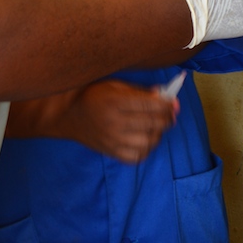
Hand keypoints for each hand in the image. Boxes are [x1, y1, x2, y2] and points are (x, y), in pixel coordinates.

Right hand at [59, 79, 176, 162]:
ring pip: (148, 142)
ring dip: (158, 134)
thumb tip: (163, 96)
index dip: (167, 105)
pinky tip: (146, 139)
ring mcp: (112, 140)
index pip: (150, 105)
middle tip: (171, 114)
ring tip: (158, 126)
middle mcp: (114, 122)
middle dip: (167, 118)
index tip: (174, 102)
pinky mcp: (110, 152)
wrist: (69, 115)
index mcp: (116, 101)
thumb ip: (139, 92)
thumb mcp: (116, 86)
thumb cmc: (94, 95)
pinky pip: (136, 157)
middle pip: (152, 123)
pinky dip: (146, 149)